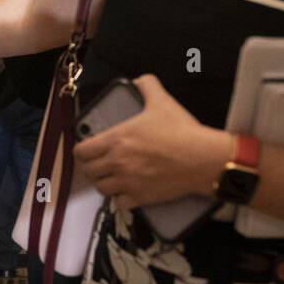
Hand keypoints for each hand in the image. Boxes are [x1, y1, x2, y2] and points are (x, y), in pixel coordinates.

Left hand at [71, 75, 232, 208]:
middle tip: (101, 163)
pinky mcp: (140, 198)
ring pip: (102, 189)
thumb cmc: (181, 131)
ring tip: (114, 177)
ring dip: (106, 183)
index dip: (82, 151)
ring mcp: (127, 182)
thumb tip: (139, 80)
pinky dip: (122, 199)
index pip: (81, 151)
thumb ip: (147, 86)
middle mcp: (117, 162)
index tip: (88, 151)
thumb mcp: (162, 101)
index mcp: (116, 139)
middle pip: (89, 172)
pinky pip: (120, 204)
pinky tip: (128, 192)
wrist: (202, 159)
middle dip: (93, 167)